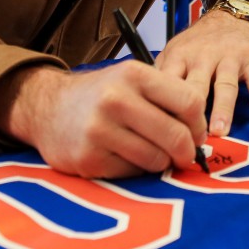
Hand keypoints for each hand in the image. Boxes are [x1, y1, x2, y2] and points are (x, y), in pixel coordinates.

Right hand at [0, 62, 206, 178]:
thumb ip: (165, 98)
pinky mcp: (88, 159)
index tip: (196, 134)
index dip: (199, 124)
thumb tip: (201, 134)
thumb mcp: (130, 80)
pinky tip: (122, 157)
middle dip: (187, 152)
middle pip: (176, 136)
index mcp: (133, 74)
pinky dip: (134, 170)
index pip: (190, 102)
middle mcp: (116, 99)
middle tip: (184, 156)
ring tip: (149, 153)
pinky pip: (131, 174)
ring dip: (160, 163)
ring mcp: (100, 130)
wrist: (46, 108)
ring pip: (156, 160)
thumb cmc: (99, 95)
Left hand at [156, 9, 248, 136]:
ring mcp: (229, 58)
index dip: (164, 108)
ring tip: (221, 132)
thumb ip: (160, 78)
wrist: (229, 18)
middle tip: (189, 139)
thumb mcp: (173, 53)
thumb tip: (143, 112)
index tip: (162, 134)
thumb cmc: (196, 45)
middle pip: (196, 85)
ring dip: (223, 109)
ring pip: (226, 85)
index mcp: (179, 57)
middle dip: (192, 111)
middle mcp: (203, 56)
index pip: (167, 84)